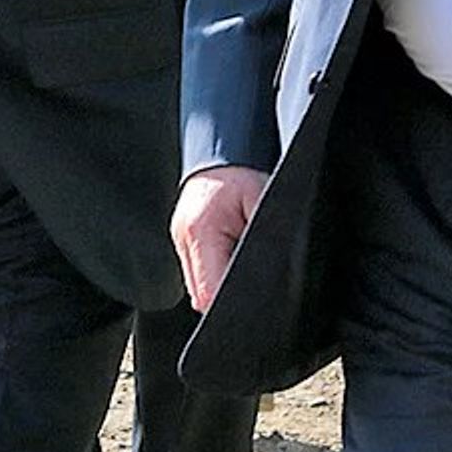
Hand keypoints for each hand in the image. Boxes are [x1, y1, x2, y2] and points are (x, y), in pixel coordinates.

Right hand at [171, 165, 269, 313]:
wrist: (218, 148)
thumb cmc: (241, 173)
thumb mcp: (262, 202)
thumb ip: (265, 238)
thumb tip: (272, 270)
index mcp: (200, 232)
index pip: (210, 292)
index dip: (232, 303)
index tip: (253, 301)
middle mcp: (182, 239)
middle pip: (201, 297)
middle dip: (227, 298)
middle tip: (253, 286)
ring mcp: (178, 240)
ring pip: (198, 289)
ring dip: (219, 286)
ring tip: (241, 270)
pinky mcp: (182, 240)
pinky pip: (197, 274)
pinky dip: (214, 274)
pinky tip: (230, 261)